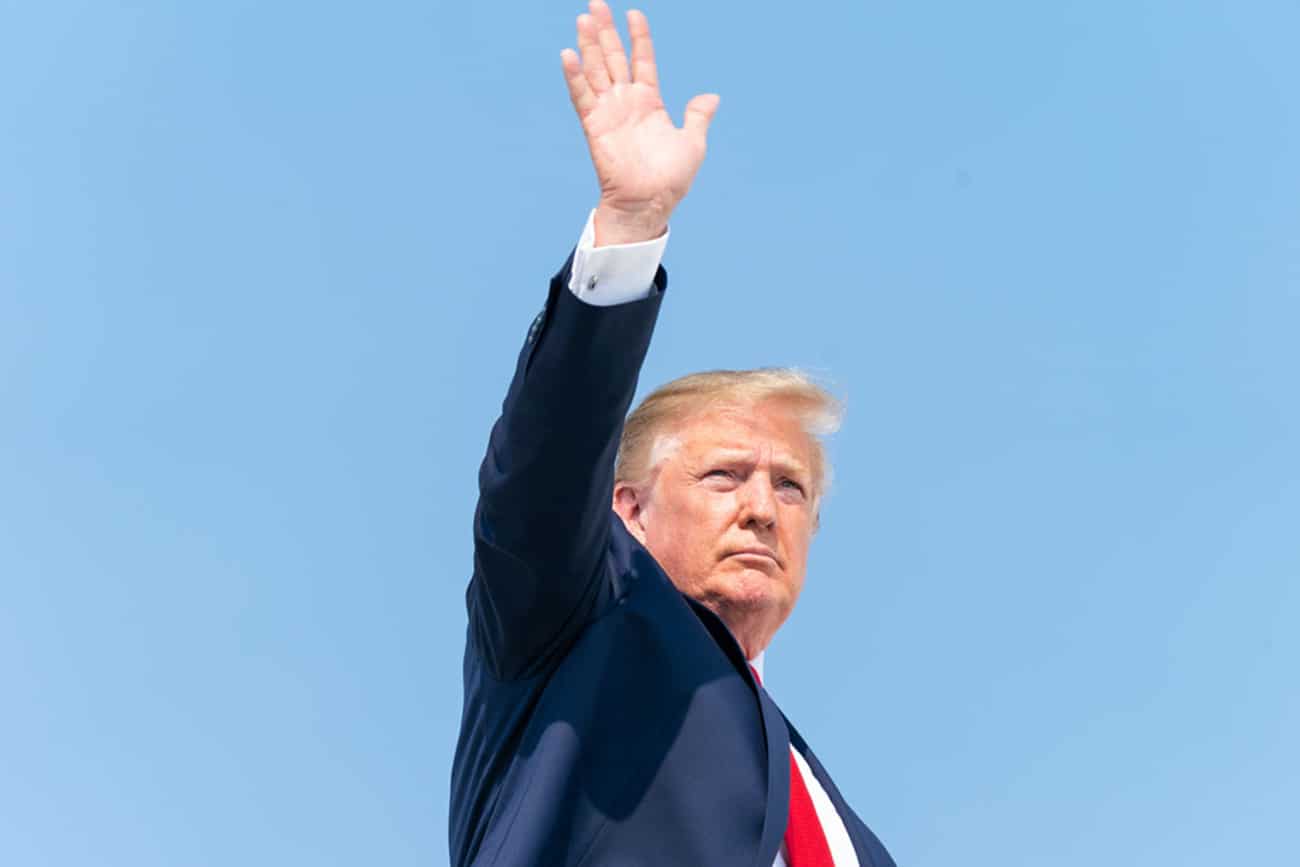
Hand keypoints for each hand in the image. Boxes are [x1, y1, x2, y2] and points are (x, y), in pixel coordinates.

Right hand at [561, 1, 719, 245]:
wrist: (650, 202)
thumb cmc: (671, 178)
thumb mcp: (693, 142)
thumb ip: (698, 116)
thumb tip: (711, 96)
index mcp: (649, 102)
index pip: (642, 60)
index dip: (639, 37)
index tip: (634, 12)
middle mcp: (626, 102)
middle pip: (613, 57)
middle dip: (606, 30)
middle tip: (596, 2)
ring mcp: (609, 112)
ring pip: (596, 70)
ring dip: (589, 44)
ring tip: (583, 18)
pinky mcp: (595, 126)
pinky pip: (583, 96)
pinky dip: (575, 76)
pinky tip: (569, 54)